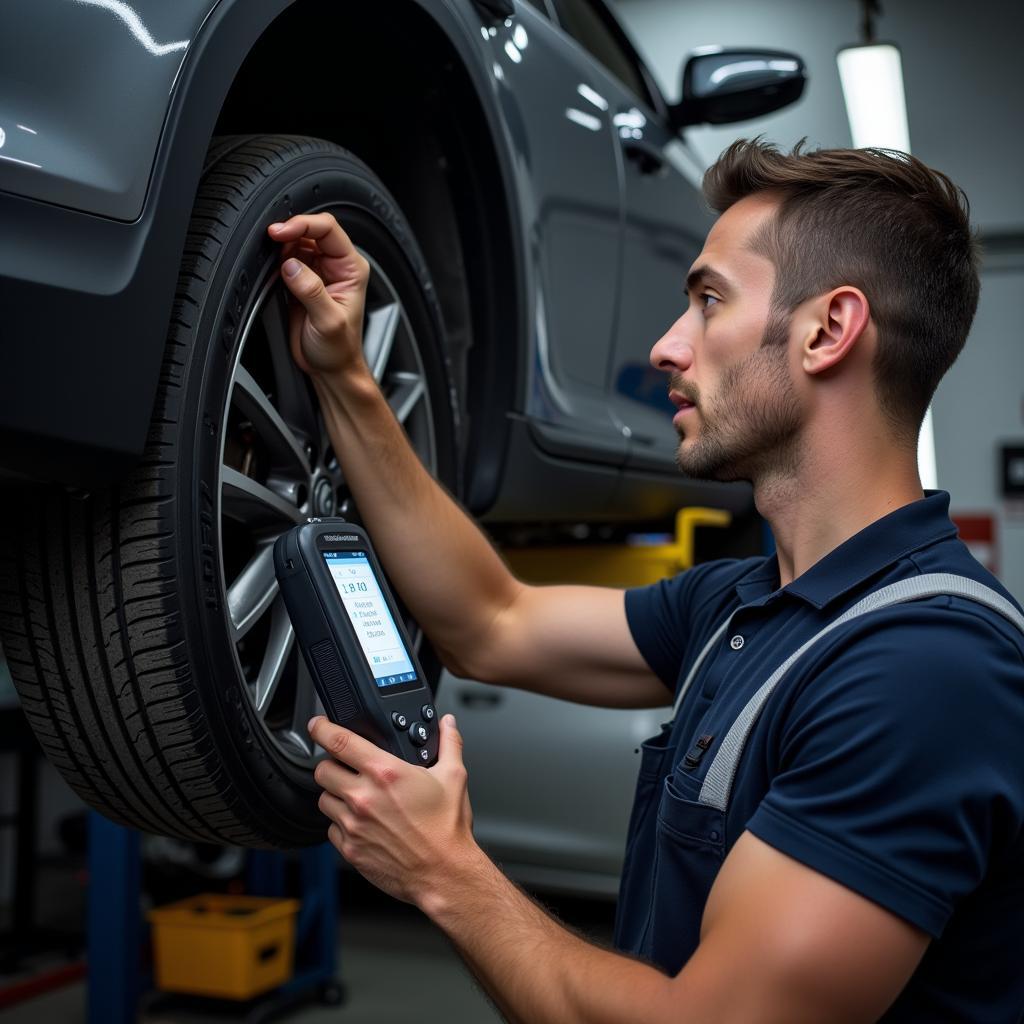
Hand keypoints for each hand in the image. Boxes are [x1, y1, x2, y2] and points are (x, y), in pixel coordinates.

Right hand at [267, 213, 370, 377]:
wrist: (330, 368)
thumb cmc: (338, 349)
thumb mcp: (328, 322)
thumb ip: (311, 291)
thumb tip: (292, 266)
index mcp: (351, 269)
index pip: (328, 230)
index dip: (303, 225)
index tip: (281, 232)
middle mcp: (335, 266)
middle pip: (310, 231)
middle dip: (289, 233)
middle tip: (270, 240)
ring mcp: (317, 272)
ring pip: (295, 242)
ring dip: (280, 247)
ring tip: (272, 263)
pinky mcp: (300, 281)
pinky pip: (284, 259)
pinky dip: (274, 260)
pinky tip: (271, 271)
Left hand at [308, 714, 477, 907]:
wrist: (443, 873)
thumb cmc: (447, 829)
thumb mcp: (454, 777)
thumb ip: (449, 743)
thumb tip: (448, 724)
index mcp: (385, 773)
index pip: (339, 741)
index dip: (321, 727)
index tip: (318, 724)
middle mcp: (364, 797)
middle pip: (323, 769)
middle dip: (331, 764)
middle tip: (345, 767)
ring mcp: (353, 825)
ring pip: (323, 799)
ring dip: (334, 794)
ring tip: (355, 796)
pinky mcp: (350, 849)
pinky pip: (331, 829)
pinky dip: (340, 823)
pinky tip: (361, 822)